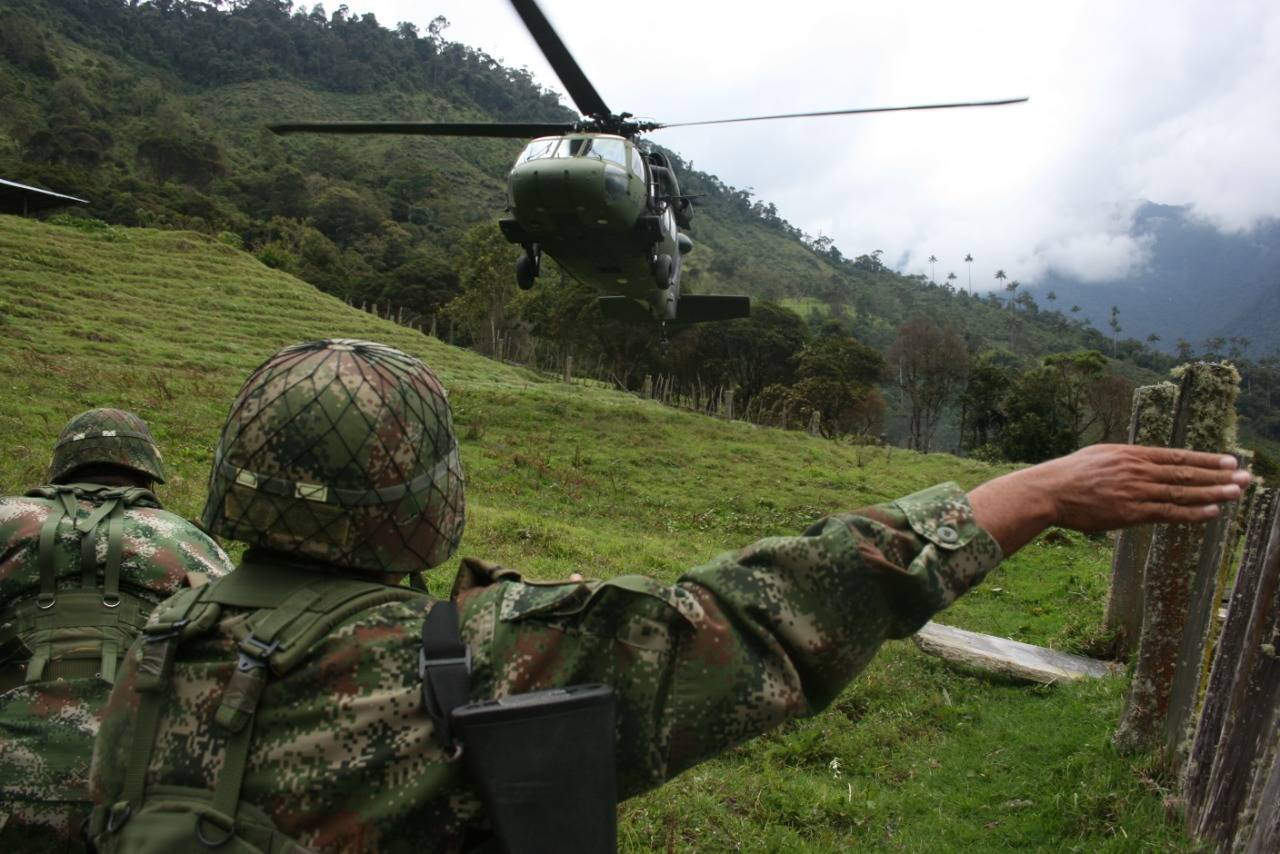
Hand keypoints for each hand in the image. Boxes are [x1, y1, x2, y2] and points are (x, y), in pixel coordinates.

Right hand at [967, 444, 1249, 555]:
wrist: (1048, 491)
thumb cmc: (1068, 475)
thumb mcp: (1098, 456)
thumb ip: (1124, 459)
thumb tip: (1142, 462)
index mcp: (1131, 454)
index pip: (1177, 457)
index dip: (1206, 459)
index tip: (1230, 461)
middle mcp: (1138, 470)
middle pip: (1186, 473)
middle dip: (1219, 476)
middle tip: (1247, 477)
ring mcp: (1135, 491)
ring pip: (1182, 492)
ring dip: (1213, 493)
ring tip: (1237, 493)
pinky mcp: (1130, 512)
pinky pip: (1167, 512)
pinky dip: (1192, 512)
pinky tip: (1212, 511)